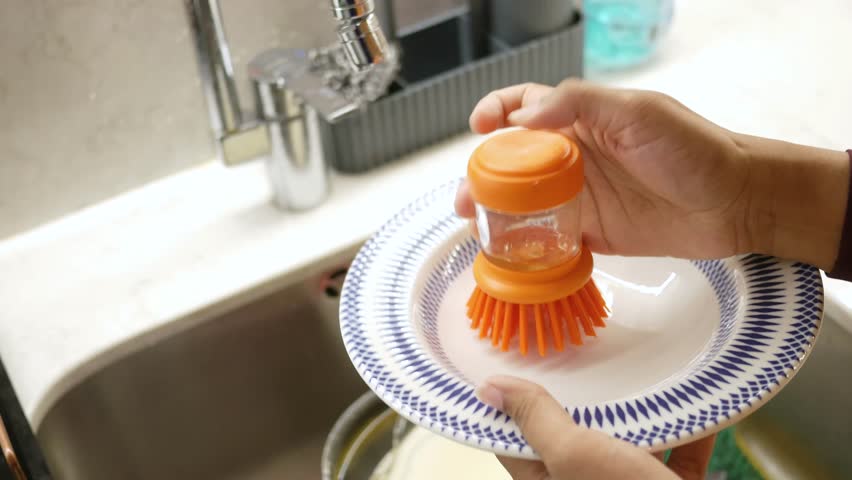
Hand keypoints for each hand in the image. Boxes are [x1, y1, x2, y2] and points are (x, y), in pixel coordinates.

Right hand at [455, 80, 849, 268]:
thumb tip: (522, 118)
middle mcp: (574, 157)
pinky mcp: (592, 234)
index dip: (497, 110)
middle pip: (513, 161)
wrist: (735, 203)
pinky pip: (548, 238)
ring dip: (494, 213)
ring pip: (524, 202)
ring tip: (475, 226)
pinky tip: (507, 254)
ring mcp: (581, 197)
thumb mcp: (638, 112)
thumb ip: (579, 104)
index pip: (526, 106)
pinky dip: (525, 246)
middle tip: (467, 197)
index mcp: (582, 120)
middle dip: (482, 174)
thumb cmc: (693, 149)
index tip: (478, 126)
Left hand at [476, 376, 716, 479]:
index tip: (516, 362)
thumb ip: (536, 421)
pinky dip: (686, 431)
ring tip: (637, 370)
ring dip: (638, 412)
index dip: (514, 402)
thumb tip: (489, 387)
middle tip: (580, 355)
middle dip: (581, 401)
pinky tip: (692, 402)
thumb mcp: (575, 456)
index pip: (518, 441)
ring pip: (627, 445)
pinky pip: (676, 456)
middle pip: (575, 439)